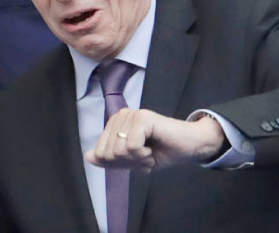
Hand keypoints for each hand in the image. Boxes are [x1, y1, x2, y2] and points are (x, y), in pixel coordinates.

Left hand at [84, 109, 225, 171]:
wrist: (189, 147)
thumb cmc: (162, 152)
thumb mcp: (132, 161)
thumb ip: (110, 159)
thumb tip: (88, 156)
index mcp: (114, 124)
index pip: (100, 153)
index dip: (120, 164)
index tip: (137, 158)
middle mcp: (120, 116)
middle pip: (107, 153)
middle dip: (128, 163)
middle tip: (145, 156)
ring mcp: (131, 115)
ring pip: (118, 151)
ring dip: (137, 160)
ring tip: (150, 152)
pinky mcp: (142, 118)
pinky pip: (131, 147)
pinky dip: (143, 155)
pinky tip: (153, 148)